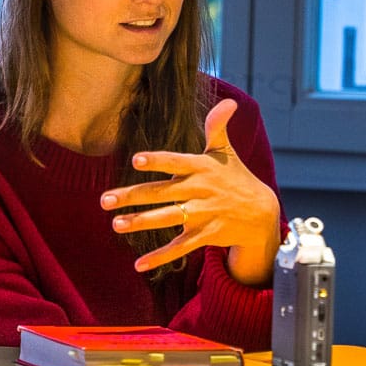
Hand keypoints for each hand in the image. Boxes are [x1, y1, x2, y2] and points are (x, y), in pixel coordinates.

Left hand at [99, 99, 280, 284]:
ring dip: (141, 223)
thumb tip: (229, 101)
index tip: (136, 160)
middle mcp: (201, 190)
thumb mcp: (227, 153)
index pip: (176, 162)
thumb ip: (218, 128)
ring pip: (167, 219)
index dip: (157, 161)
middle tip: (104, 200)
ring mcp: (203, 214)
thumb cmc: (237, 178)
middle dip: (132, 197)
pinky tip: (138, 264)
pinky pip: (180, 247)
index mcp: (202, 167)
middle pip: (162, 193)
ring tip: (116, 224)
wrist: (261, 213)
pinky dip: (160, 256)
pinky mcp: (206, 234)